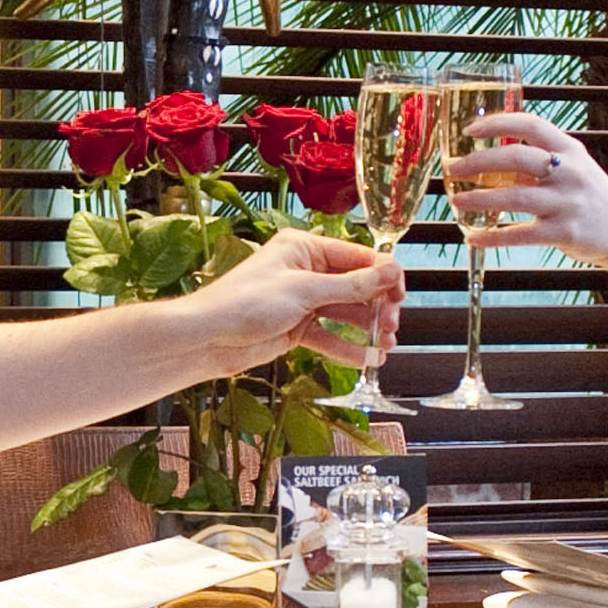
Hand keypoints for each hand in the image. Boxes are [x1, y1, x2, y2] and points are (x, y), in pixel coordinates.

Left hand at [172, 226, 403, 374]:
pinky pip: (329, 336)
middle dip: (377, 305)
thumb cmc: (244, 303)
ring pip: (345, 312)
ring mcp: (302, 301)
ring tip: (386, 345)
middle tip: (390, 326)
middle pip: (356, 286)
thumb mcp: (304, 291)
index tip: (400, 296)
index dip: (383, 275)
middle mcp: (305, 271)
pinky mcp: (296, 328)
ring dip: (367, 328)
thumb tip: (390, 272)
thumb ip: (350, 286)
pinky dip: (348, 348)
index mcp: (305, 248)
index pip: (357, 256)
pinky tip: (368, 359)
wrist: (206, 338)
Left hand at [445, 113, 607, 275]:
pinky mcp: (565, 233)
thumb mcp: (574, 171)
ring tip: (455, 201)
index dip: (498, 124)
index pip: (531, 125)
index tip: (470, 130)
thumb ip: (540, 163)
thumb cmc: (593, 199)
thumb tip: (493, 159)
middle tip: (452, 169)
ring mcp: (568, 203)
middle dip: (478, 162)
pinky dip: (493, 237)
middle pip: (517, 158)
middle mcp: (570, 173)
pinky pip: (521, 235)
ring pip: (514, 197)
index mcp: (571, 150)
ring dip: (479, 199)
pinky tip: (473, 238)